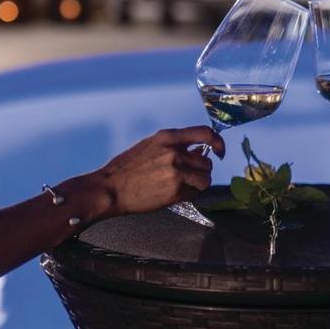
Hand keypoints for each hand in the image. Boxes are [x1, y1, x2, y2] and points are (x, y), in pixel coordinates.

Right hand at [90, 126, 225, 216]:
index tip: (219, 151)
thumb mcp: (149, 146)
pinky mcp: (175, 190)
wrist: (109, 189)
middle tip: (188, 176)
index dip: (217, 142)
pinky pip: (194, 193)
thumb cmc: (125, 169)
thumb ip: (172, 146)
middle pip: (206, 161)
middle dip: (201, 170)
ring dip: (198, 184)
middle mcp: (175, 152)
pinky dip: (189, 195)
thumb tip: (194, 150)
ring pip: (205, 179)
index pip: (204, 133)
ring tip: (182, 186)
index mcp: (167, 137)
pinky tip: (174, 194)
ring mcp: (176, 172)